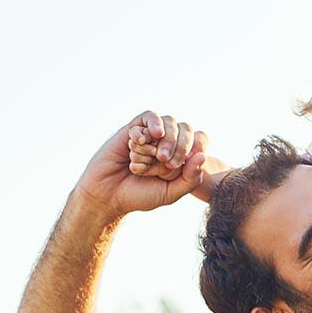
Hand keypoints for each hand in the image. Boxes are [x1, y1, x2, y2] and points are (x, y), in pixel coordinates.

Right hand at [74, 111, 207, 220]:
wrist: (108, 195)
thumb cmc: (140, 195)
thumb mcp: (170, 193)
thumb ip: (190, 179)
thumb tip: (203, 156)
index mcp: (181, 157)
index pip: (200, 139)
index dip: (198, 145)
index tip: (185, 163)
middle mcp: (168, 143)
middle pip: (185, 128)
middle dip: (180, 144)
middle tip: (167, 162)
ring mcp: (151, 135)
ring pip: (167, 121)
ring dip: (165, 138)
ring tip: (155, 155)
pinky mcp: (133, 129)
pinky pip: (147, 117)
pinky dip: (148, 127)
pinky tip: (140, 141)